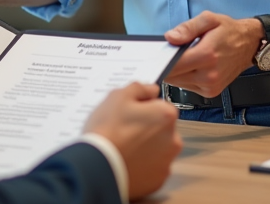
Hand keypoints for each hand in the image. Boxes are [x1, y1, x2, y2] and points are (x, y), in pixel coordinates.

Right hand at [84, 82, 180, 199]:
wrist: (96, 168)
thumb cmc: (107, 130)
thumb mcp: (117, 96)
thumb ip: (139, 89)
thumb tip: (151, 89)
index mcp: (166, 116)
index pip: (160, 105)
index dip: (143, 107)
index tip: (128, 113)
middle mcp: (173, 140)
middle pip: (161, 128)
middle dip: (146, 128)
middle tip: (123, 130)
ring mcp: (166, 163)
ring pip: (157, 149)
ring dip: (145, 147)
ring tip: (122, 148)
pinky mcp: (158, 181)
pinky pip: (151, 168)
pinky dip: (142, 166)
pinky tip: (126, 162)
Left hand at [162, 12, 262, 97]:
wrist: (249, 44)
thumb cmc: (229, 31)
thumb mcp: (209, 19)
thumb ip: (187, 28)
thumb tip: (170, 37)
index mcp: (207, 55)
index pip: (174, 64)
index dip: (161, 60)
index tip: (153, 55)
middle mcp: (209, 75)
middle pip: (173, 75)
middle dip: (167, 65)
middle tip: (165, 54)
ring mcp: (210, 86)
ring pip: (178, 83)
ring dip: (175, 72)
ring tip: (182, 58)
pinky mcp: (210, 92)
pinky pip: (187, 87)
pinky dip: (184, 77)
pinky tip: (190, 66)